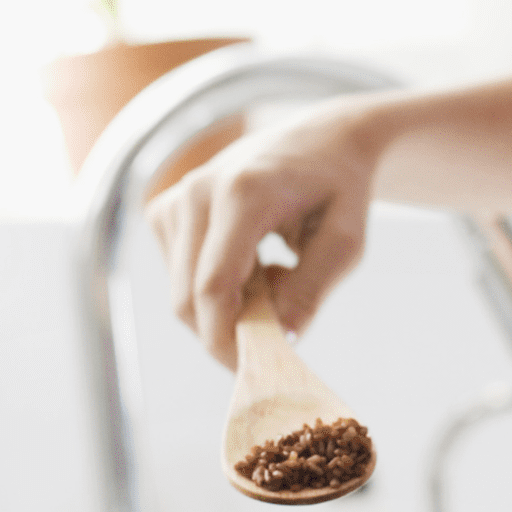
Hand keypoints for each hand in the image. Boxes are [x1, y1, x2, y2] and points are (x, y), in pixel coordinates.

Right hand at [146, 93, 394, 369]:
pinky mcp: (166, 209)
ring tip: (274, 280)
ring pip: (181, 294)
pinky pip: (179, 276)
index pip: (213, 286)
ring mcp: (176, 198)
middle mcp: (197, 191)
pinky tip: (251, 266)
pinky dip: (212, 288)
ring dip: (224, 308)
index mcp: (243, 193)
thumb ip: (312, 290)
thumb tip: (279, 339)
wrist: (322, 141)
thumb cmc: (340, 190)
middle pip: (188, 298)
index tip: (254, 369)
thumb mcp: (346, 241)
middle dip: (225, 333)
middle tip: (275, 333)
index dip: (226, 339)